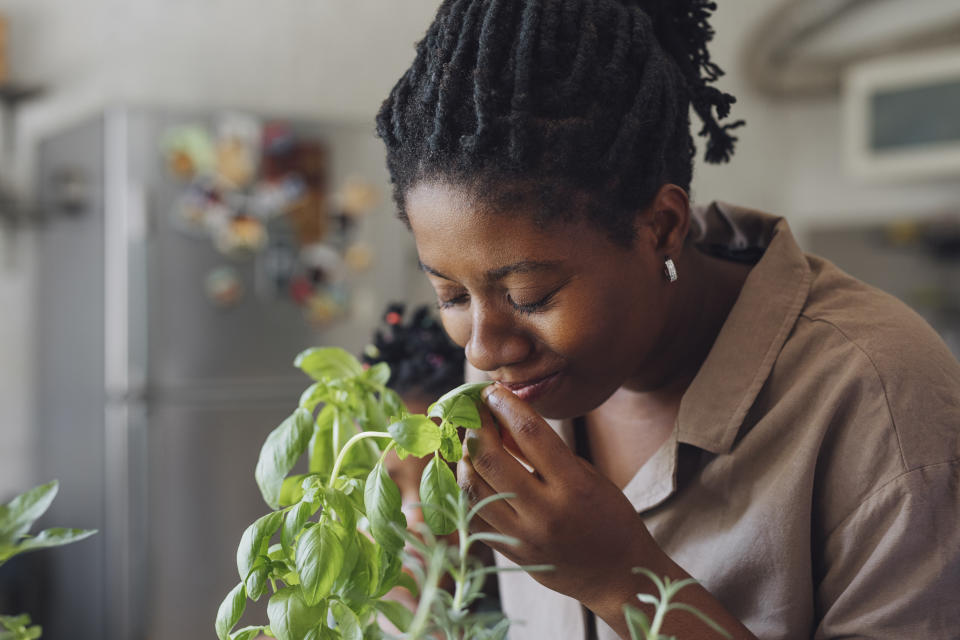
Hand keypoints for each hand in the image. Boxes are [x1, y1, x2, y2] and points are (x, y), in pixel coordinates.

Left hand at [457, 383, 665, 610]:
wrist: (616, 575)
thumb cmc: (607, 516)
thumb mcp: (586, 475)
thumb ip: (545, 452)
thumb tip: (502, 421)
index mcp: (574, 486)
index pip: (530, 432)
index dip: (505, 405)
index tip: (491, 391)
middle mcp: (545, 511)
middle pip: (491, 458)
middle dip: (475, 426)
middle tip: (472, 413)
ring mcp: (523, 535)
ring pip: (473, 487)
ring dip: (463, 457)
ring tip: (467, 442)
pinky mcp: (509, 553)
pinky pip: (471, 516)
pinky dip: (463, 489)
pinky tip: (468, 473)